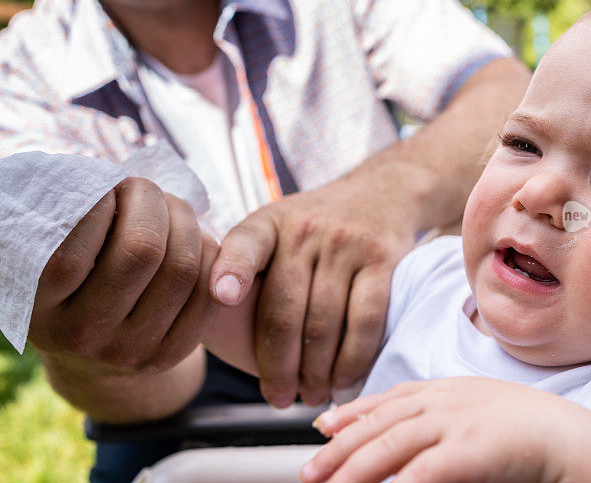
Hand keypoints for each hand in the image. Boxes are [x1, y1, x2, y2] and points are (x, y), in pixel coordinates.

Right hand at [30, 177, 219, 375]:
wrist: (92, 351)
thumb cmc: (72, 278)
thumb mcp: (52, 254)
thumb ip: (70, 221)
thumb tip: (106, 178)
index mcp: (39, 306)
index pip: (74, 248)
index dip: (101, 201)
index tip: (107, 187)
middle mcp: (83, 334)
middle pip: (143, 248)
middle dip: (151, 201)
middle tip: (144, 189)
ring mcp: (129, 351)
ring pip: (182, 266)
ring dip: (184, 221)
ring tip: (170, 207)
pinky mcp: (169, 355)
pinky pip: (207, 290)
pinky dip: (207, 252)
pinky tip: (191, 240)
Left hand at [209, 176, 417, 406]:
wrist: (380, 193)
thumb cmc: (315, 227)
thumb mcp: (275, 229)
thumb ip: (245, 267)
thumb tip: (208, 329)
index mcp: (268, 224)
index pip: (244, 245)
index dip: (231, 270)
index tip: (221, 297)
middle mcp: (305, 230)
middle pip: (284, 310)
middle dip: (277, 366)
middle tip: (277, 397)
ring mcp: (345, 244)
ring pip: (324, 324)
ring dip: (315, 372)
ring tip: (310, 395)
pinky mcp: (381, 259)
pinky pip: (365, 321)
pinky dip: (352, 359)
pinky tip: (342, 379)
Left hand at [299, 377, 590, 482]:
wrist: (571, 435)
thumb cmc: (526, 428)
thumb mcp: (475, 411)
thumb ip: (439, 416)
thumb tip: (406, 443)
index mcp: (445, 390)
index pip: (387, 399)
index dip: (351, 413)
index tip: (321, 427)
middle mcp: (444, 400)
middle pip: (380, 423)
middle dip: (340, 447)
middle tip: (311, 472)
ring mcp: (457, 421)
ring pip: (392, 443)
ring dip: (355, 468)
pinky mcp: (472, 448)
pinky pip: (425, 468)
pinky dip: (399, 481)